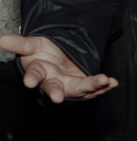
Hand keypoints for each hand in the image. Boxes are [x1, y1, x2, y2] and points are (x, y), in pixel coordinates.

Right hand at [0, 34, 117, 102]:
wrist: (58, 57)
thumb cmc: (42, 53)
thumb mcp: (32, 45)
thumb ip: (18, 43)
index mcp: (39, 72)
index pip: (33, 75)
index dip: (31, 78)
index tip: (29, 83)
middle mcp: (53, 81)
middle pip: (55, 88)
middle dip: (57, 92)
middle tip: (58, 97)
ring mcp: (69, 85)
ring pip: (79, 89)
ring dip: (91, 86)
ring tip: (103, 80)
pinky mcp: (83, 85)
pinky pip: (94, 88)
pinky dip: (104, 86)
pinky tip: (112, 82)